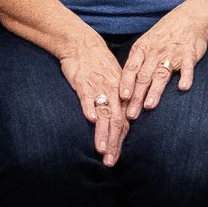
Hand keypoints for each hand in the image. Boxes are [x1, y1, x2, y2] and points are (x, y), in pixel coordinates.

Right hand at [59, 35, 131, 166]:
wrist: (82, 45)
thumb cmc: (98, 65)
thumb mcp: (112, 82)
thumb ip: (116, 101)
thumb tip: (120, 123)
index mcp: (121, 93)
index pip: (125, 120)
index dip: (121, 140)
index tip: (117, 157)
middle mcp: (113, 92)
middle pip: (117, 121)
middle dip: (114, 143)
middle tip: (111, 161)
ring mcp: (99, 88)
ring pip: (105, 113)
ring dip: (103, 133)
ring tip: (101, 150)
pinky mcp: (84, 83)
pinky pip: (88, 97)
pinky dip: (90, 108)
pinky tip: (90, 121)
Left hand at [117, 6, 207, 117]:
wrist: (190, 18)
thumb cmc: (164, 35)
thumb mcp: (146, 43)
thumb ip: (137, 63)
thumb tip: (124, 87)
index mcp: (142, 49)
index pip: (131, 68)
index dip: (126, 83)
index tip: (121, 98)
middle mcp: (155, 52)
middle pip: (144, 76)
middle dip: (137, 96)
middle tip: (131, 114)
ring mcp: (172, 53)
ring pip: (161, 74)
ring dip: (155, 91)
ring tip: (149, 106)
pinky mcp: (189, 55)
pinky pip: (187, 67)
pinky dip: (185, 77)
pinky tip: (183, 87)